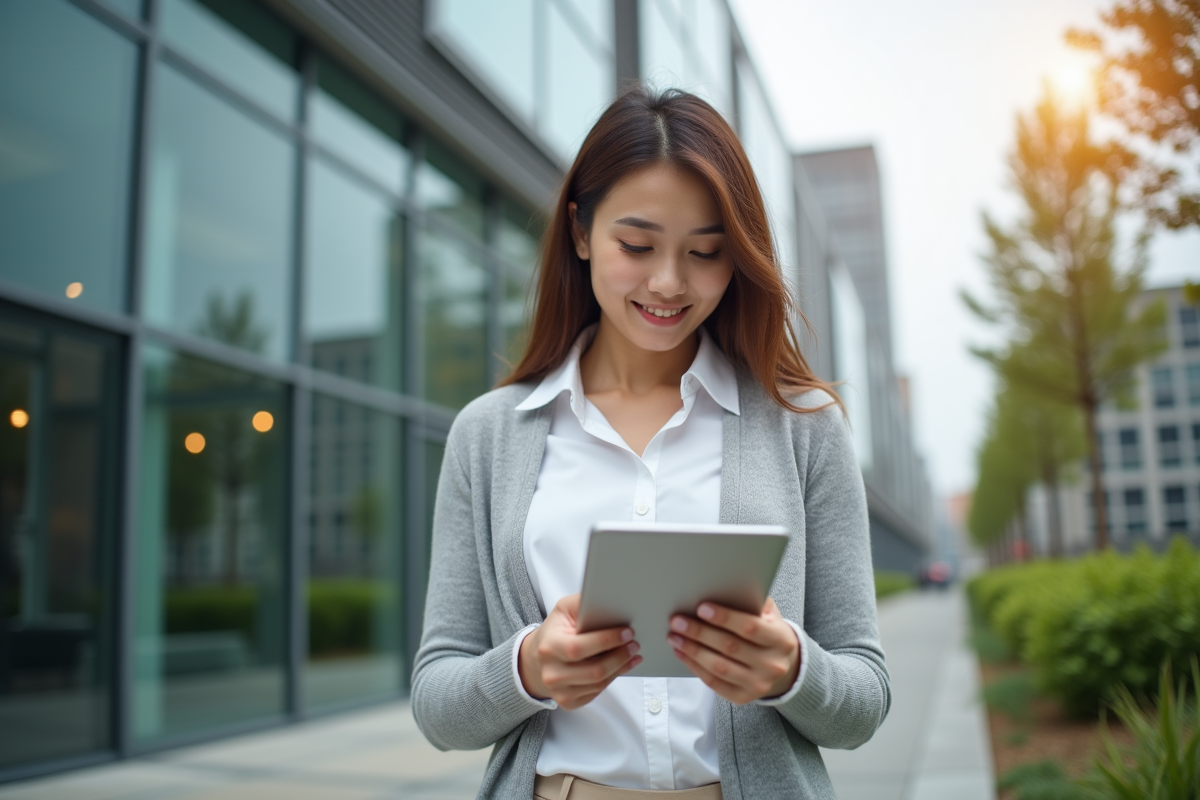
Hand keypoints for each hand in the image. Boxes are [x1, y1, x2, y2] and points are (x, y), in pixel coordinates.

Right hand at [518, 593, 642, 709]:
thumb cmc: (555, 632)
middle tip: (634, 644)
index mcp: (549, 647)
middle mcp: (552, 673)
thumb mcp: (563, 610)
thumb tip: (609, 599)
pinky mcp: (568, 702)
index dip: (606, 641)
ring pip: (599, 683)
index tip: (627, 632)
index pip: (580, 648)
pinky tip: (622, 666)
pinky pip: (597, 692)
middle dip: (619, 656)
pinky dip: (613, 678)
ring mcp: (559, 691)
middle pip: (594, 671)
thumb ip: (583, 603)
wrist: (536, 659)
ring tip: (632, 654)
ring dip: (620, 668)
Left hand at [667, 597, 799, 704]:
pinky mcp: (742, 697)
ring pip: (719, 667)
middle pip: (730, 647)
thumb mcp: (768, 615)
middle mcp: (772, 665)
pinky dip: (694, 666)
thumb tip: (721, 588)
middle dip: (700, 633)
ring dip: (692, 650)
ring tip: (674, 636)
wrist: (782, 666)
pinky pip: (714, 683)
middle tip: (677, 621)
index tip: (702, 608)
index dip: (725, 618)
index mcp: (781, 640)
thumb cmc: (768, 633)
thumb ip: (751, 602)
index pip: (751, 628)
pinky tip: (682, 652)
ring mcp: (758, 684)